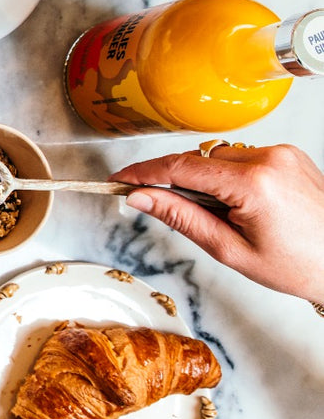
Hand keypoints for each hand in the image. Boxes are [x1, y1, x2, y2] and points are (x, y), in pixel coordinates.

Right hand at [111, 144, 323, 302]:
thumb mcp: (229, 249)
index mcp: (253, 184)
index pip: (180, 168)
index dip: (143, 172)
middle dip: (180, 184)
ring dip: (208, 180)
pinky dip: (232, 177)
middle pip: (198, 160)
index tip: (120, 179)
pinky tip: (245, 204)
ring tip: (228, 217)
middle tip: (180, 215)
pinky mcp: (289, 154)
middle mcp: (269, 158)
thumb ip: (180, 217)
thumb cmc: (298, 265)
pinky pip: (242, 157)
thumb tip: (141, 197)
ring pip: (218, 157)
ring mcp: (282, 153)